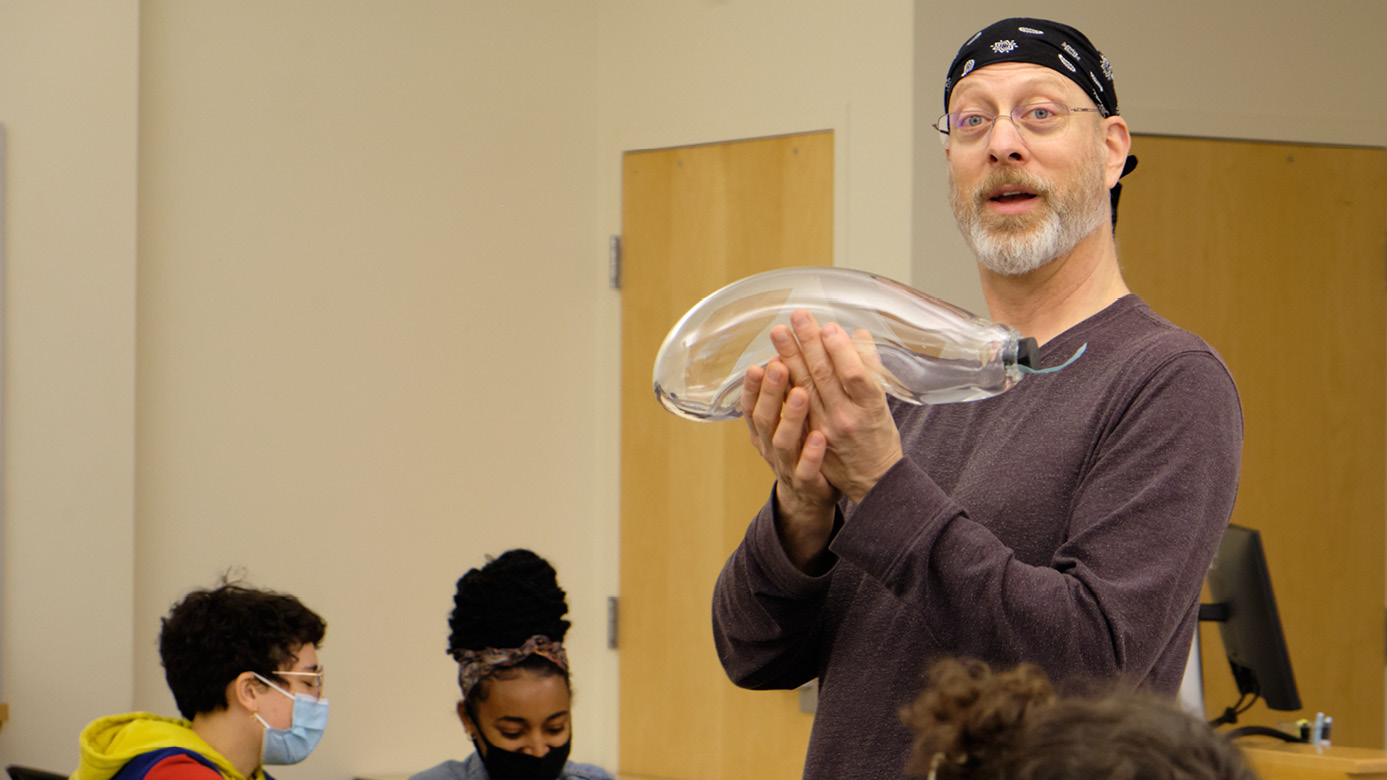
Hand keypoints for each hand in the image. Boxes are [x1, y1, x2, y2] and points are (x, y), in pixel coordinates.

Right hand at [741, 358, 838, 572]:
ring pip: (782, 442)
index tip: (756, 363)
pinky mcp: (806, 484)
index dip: (752, 386)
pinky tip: (820, 436)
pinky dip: (811, 454)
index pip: (751, 404)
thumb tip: (786, 352)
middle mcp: (769, 446)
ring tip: (800, 393)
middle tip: (780, 365)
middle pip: (764, 418)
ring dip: (790, 417)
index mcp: (764, 429)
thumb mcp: (789, 420)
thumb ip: (788, 391)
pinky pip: (806, 470)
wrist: (808, 498)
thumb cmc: (801, 449)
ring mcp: (786, 466)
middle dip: (770, 391)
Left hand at [774, 310, 902, 503]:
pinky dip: (782, 386)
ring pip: (804, 390)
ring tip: (779, 333)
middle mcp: (847, 418)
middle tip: (796, 316)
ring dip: (790, 359)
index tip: (828, 326)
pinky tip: (773, 366)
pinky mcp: (810, 439)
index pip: (854, 374)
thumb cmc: (879, 435)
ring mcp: (826, 430)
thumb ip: (870, 368)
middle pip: (824, 377)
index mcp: (870, 406)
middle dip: (808, 343)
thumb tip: (857, 333)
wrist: (874, 479)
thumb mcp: (882, 402)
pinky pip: (793, 409)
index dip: (839, 349)